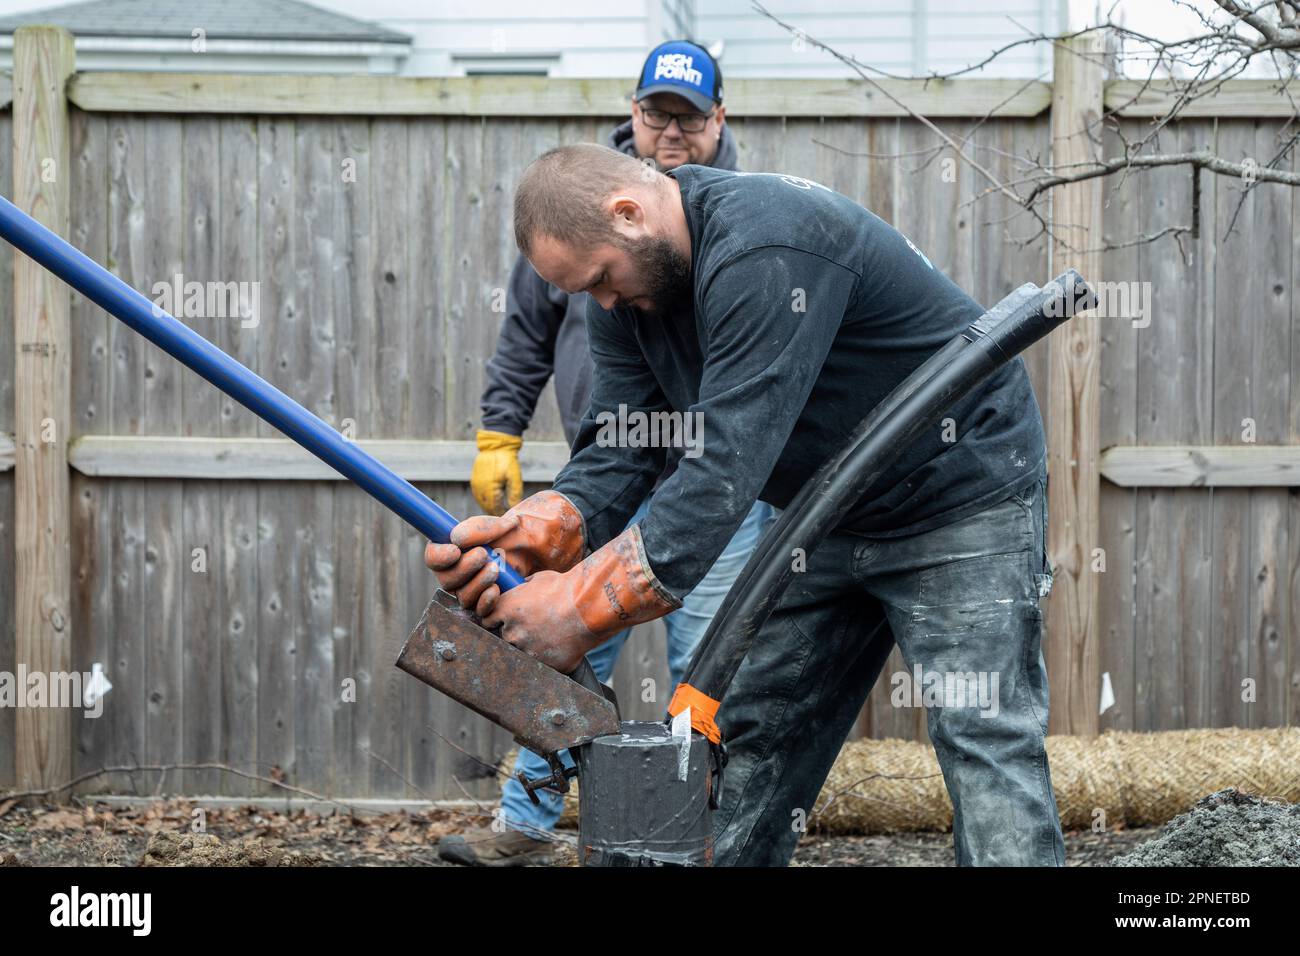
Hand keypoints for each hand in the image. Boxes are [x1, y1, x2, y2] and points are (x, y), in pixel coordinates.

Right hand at [424, 490, 585, 614]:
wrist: (559, 545)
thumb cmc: (531, 531)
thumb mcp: (505, 525)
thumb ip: (480, 529)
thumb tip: (455, 538)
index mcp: (461, 549)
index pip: (435, 557)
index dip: (439, 556)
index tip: (454, 550)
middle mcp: (466, 572)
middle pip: (446, 580)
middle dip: (462, 569)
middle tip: (483, 556)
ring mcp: (481, 589)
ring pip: (462, 597)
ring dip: (475, 584)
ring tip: (494, 569)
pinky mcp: (497, 604)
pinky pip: (481, 611)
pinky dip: (485, 602)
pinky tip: (497, 591)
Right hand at [470, 429, 523, 514]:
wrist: (496, 446)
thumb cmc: (507, 461)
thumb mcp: (514, 476)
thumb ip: (514, 493)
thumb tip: (514, 508)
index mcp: (490, 488)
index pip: (495, 508)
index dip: (501, 514)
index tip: (508, 518)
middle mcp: (480, 489)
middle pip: (487, 507)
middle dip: (495, 513)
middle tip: (504, 516)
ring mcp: (475, 485)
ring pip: (481, 502)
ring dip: (489, 507)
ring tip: (499, 510)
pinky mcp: (474, 481)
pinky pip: (478, 496)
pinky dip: (484, 501)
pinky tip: (491, 501)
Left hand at [482, 571, 596, 672]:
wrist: (589, 608)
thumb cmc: (565, 589)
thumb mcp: (538, 580)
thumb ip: (521, 588)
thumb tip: (517, 589)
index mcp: (506, 610)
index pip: (488, 621)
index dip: (498, 619)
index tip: (508, 618)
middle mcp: (512, 633)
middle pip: (506, 638)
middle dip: (518, 632)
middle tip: (536, 624)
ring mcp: (528, 652)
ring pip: (523, 652)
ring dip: (533, 646)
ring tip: (551, 634)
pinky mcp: (545, 665)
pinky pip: (544, 663)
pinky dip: (551, 656)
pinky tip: (562, 644)